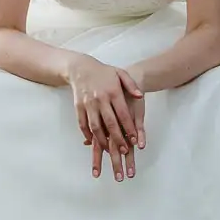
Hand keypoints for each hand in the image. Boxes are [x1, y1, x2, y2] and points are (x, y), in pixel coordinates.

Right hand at [90, 66, 146, 180]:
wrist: (80, 68)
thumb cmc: (104, 72)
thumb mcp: (121, 74)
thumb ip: (131, 85)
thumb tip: (140, 96)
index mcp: (113, 92)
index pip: (123, 114)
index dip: (128, 128)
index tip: (134, 139)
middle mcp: (100, 99)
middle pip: (110, 123)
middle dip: (117, 139)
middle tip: (124, 150)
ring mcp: (88, 104)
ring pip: (95, 127)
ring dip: (102, 140)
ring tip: (109, 150)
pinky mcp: (78, 107)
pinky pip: (83, 124)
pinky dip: (88, 135)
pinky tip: (94, 142)